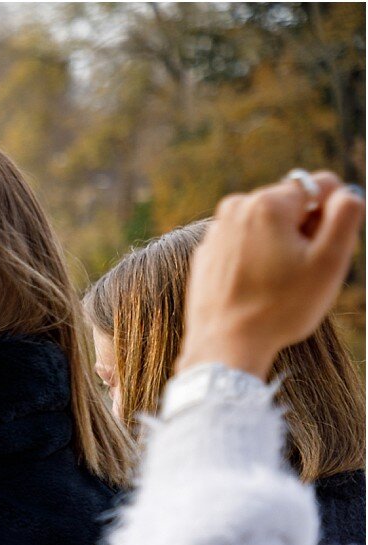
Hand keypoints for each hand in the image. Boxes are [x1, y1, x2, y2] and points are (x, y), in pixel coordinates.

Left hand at [178, 171, 363, 380]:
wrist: (224, 350)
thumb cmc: (280, 309)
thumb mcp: (329, 262)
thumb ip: (346, 215)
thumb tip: (346, 194)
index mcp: (269, 202)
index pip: (321, 188)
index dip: (329, 220)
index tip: (318, 253)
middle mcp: (237, 207)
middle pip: (291, 206)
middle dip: (301, 233)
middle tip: (295, 273)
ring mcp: (216, 232)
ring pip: (266, 227)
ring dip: (278, 247)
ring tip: (272, 284)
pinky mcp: (205, 256)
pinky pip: (242, 247)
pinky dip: (253, 262)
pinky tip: (252, 290)